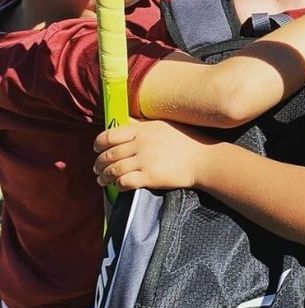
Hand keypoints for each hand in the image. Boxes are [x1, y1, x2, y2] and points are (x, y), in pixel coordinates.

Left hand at [94, 121, 214, 190]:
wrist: (204, 159)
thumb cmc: (187, 141)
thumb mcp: (165, 125)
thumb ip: (143, 125)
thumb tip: (125, 121)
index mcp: (143, 129)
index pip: (110, 135)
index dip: (98, 144)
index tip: (97, 149)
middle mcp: (141, 144)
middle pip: (109, 154)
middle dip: (99, 163)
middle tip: (97, 168)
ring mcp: (145, 160)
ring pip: (113, 169)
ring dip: (104, 176)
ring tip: (102, 180)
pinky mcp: (150, 177)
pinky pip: (124, 182)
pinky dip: (117, 185)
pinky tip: (118, 186)